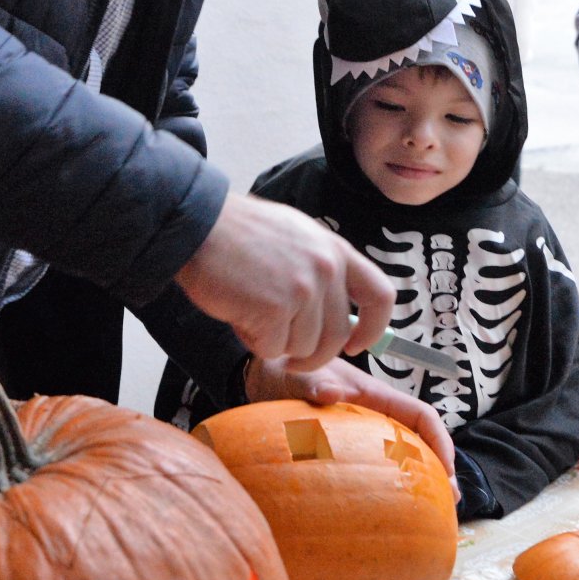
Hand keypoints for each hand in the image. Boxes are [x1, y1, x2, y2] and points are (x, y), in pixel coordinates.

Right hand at [174, 192, 392, 371]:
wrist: (198, 225)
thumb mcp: (296, 237)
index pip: (380, 296)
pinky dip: (254, 341)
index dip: (374, 329)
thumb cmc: (239, 234)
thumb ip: (322, 271)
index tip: (357, 345)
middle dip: (313, 354)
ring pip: (304, 348)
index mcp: (335, 250)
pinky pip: (273, 349)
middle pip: (338, 337)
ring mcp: (302, 289)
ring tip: (252, 312)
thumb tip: (342, 319)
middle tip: (287, 353)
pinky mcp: (275, 309)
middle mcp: (326, 269)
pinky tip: (239, 314)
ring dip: (276, 342)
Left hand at [245, 355, 458, 493]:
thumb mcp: (299, 376)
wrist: (264, 377)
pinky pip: (378, 466)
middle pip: (420, 439)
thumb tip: (332, 394)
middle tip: (448, 502)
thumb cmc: (285, 371)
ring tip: (429, 512)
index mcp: (375, 396)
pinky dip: (390, 485)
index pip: (421, 415)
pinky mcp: (349, 447)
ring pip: (402, 454)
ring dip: (419, 478)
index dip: (440, 441)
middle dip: (438, 468)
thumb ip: (313, 384)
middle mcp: (376, 414)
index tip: (448, 471)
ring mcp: (364, 432)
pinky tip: (387, 510)